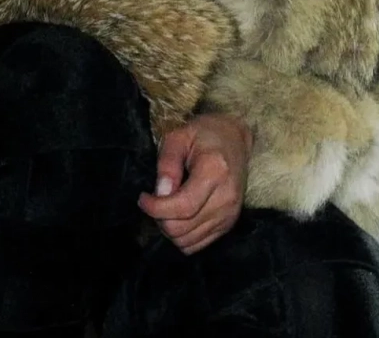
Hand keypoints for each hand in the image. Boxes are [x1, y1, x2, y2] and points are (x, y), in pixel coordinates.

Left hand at [138, 112, 251, 254]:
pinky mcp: (228, 224)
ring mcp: (229, 215)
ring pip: (188, 241)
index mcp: (214, 172)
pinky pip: (198, 244)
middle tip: (153, 201)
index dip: (157, 208)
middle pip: (183, 228)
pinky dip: (182, 236)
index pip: (183, 206)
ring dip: (170, 229)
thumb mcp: (179, 136)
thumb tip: (160, 193)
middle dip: (160, 219)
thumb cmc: (204, 134)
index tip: (143, 198)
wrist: (235, 139)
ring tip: (165, 207)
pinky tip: (178, 216)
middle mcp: (226, 198)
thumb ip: (167, 163)